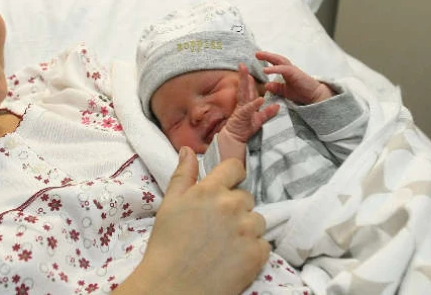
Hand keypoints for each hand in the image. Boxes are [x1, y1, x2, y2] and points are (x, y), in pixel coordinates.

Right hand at [116, 147, 269, 293]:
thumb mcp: (169, 204)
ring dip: (246, 228)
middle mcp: (232, 205)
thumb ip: (183, 175)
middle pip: (246, 197)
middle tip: (216, 226)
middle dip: (235, 208)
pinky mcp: (258, 253)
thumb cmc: (166, 245)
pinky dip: (252, 250)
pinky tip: (233, 258)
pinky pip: (263, 244)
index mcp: (210, 190)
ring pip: (257, 220)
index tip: (225, 189)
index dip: (231, 176)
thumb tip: (188, 150)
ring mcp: (247, 230)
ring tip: (224, 244)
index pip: (235, 167)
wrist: (172, 286)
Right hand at [221, 63, 279, 146]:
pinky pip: (249, 110)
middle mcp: (243, 105)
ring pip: (243, 94)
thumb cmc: (244, 130)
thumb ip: (267, 113)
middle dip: (243, 76)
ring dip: (244, 84)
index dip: (248, 80)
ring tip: (247, 74)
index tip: (249, 70)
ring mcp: (242, 110)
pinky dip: (254, 104)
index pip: (247, 90)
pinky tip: (259, 99)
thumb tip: (277, 106)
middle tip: (242, 65)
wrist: (234, 139)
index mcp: (246, 104)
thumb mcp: (259, 120)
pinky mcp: (242, 117)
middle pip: (243, 88)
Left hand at [257, 51, 333, 104]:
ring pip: (280, 60)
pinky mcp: (295, 73)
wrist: (315, 96)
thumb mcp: (285, 91)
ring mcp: (292, 70)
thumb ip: (276, 87)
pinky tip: (265, 70)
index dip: (267, 58)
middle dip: (266, 55)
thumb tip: (266, 85)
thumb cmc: (302, 92)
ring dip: (269, 57)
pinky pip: (283, 69)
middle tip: (256, 53)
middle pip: (277, 58)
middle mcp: (289, 69)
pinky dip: (274, 69)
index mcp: (286, 71)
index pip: (276, 63)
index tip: (258, 56)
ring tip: (259, 55)